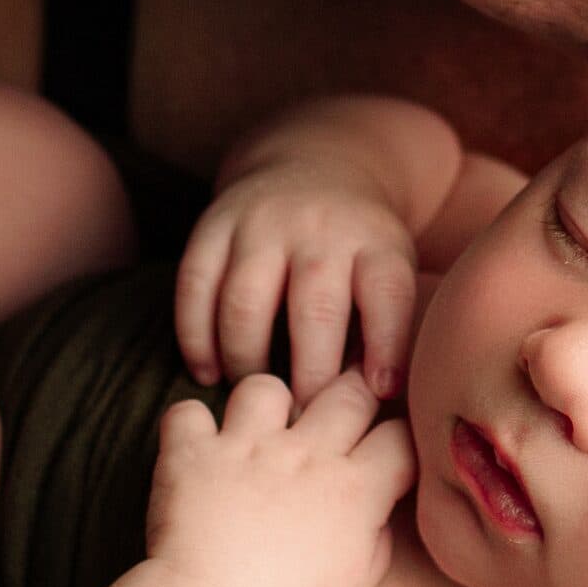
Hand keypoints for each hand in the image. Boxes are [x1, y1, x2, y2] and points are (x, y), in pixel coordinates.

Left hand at [149, 369, 416, 586]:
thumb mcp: (358, 583)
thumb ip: (376, 535)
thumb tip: (376, 509)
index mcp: (353, 488)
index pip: (399, 435)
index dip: (399, 439)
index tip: (386, 453)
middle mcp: (305, 454)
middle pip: (348, 393)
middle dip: (351, 399)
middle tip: (335, 424)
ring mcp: (247, 448)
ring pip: (267, 387)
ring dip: (264, 407)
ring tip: (256, 434)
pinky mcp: (195, 454)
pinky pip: (188, 413)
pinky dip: (189, 428)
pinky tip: (195, 450)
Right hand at [175, 158, 420, 402]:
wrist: (316, 163)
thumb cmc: (361, 245)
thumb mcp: (393, 266)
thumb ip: (390, 325)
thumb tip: (384, 402)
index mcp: (374, 241)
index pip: (386, 295)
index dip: (386, 347)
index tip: (376, 394)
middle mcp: (319, 228)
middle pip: (314, 310)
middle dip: (308, 378)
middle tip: (304, 422)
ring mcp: (261, 223)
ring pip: (245, 304)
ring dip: (247, 363)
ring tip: (256, 398)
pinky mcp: (213, 224)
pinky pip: (194, 288)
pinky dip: (196, 339)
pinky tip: (208, 374)